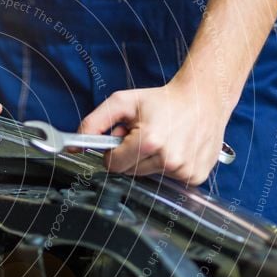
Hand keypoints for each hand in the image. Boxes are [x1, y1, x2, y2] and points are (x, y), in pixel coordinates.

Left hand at [78, 79, 230, 185]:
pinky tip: (177, 147)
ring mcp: (185, 170)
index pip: (113, 165)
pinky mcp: (196, 176)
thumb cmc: (162, 100)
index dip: (114, 152)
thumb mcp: (122, 103)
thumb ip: (93, 124)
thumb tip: (73, 147)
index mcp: (149, 142)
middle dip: (131, 155)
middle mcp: (169, 160)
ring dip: (150, 161)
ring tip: (163, 139)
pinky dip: (169, 166)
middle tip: (146, 135)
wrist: (204, 97)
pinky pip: (169, 180)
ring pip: (150, 176)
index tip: (123, 138)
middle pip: (130, 172)